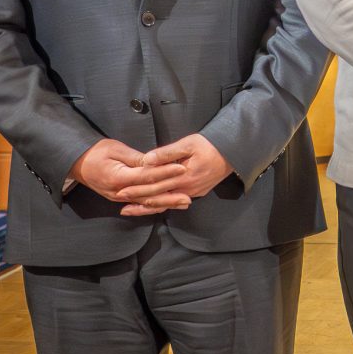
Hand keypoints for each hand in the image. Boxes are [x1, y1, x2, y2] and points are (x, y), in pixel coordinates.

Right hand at [68, 137, 184, 209]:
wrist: (77, 163)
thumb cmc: (95, 152)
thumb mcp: (115, 149)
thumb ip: (136, 158)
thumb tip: (154, 161)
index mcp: (118, 177)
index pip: (146, 176)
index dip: (165, 172)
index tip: (181, 169)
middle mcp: (119, 191)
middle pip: (149, 194)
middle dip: (170, 194)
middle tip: (189, 194)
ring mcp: (119, 197)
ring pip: (146, 202)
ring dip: (166, 203)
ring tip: (184, 203)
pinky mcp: (120, 198)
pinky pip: (140, 204)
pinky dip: (154, 206)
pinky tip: (167, 206)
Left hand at [111, 136, 232, 215]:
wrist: (232, 153)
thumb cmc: (210, 145)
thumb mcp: (188, 144)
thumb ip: (166, 153)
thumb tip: (147, 160)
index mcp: (183, 176)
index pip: (155, 185)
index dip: (137, 189)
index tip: (121, 190)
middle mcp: (187, 189)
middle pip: (157, 197)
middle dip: (137, 200)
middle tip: (119, 201)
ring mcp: (192, 193)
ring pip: (165, 204)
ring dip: (147, 207)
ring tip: (130, 209)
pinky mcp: (196, 193)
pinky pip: (174, 202)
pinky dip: (160, 205)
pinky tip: (151, 206)